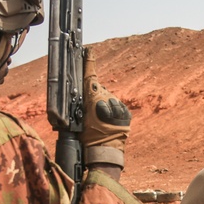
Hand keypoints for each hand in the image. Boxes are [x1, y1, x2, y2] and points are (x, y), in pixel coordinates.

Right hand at [80, 51, 130, 168]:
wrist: (105, 152)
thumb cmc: (88, 139)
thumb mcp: (78, 121)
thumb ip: (80, 105)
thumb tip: (82, 95)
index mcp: (93, 98)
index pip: (90, 76)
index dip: (89, 63)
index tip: (89, 51)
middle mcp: (107, 98)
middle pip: (98, 90)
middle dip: (94, 96)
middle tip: (90, 112)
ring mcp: (117, 105)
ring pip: (108, 99)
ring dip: (104, 106)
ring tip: (100, 121)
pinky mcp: (126, 112)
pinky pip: (117, 107)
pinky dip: (112, 112)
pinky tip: (108, 122)